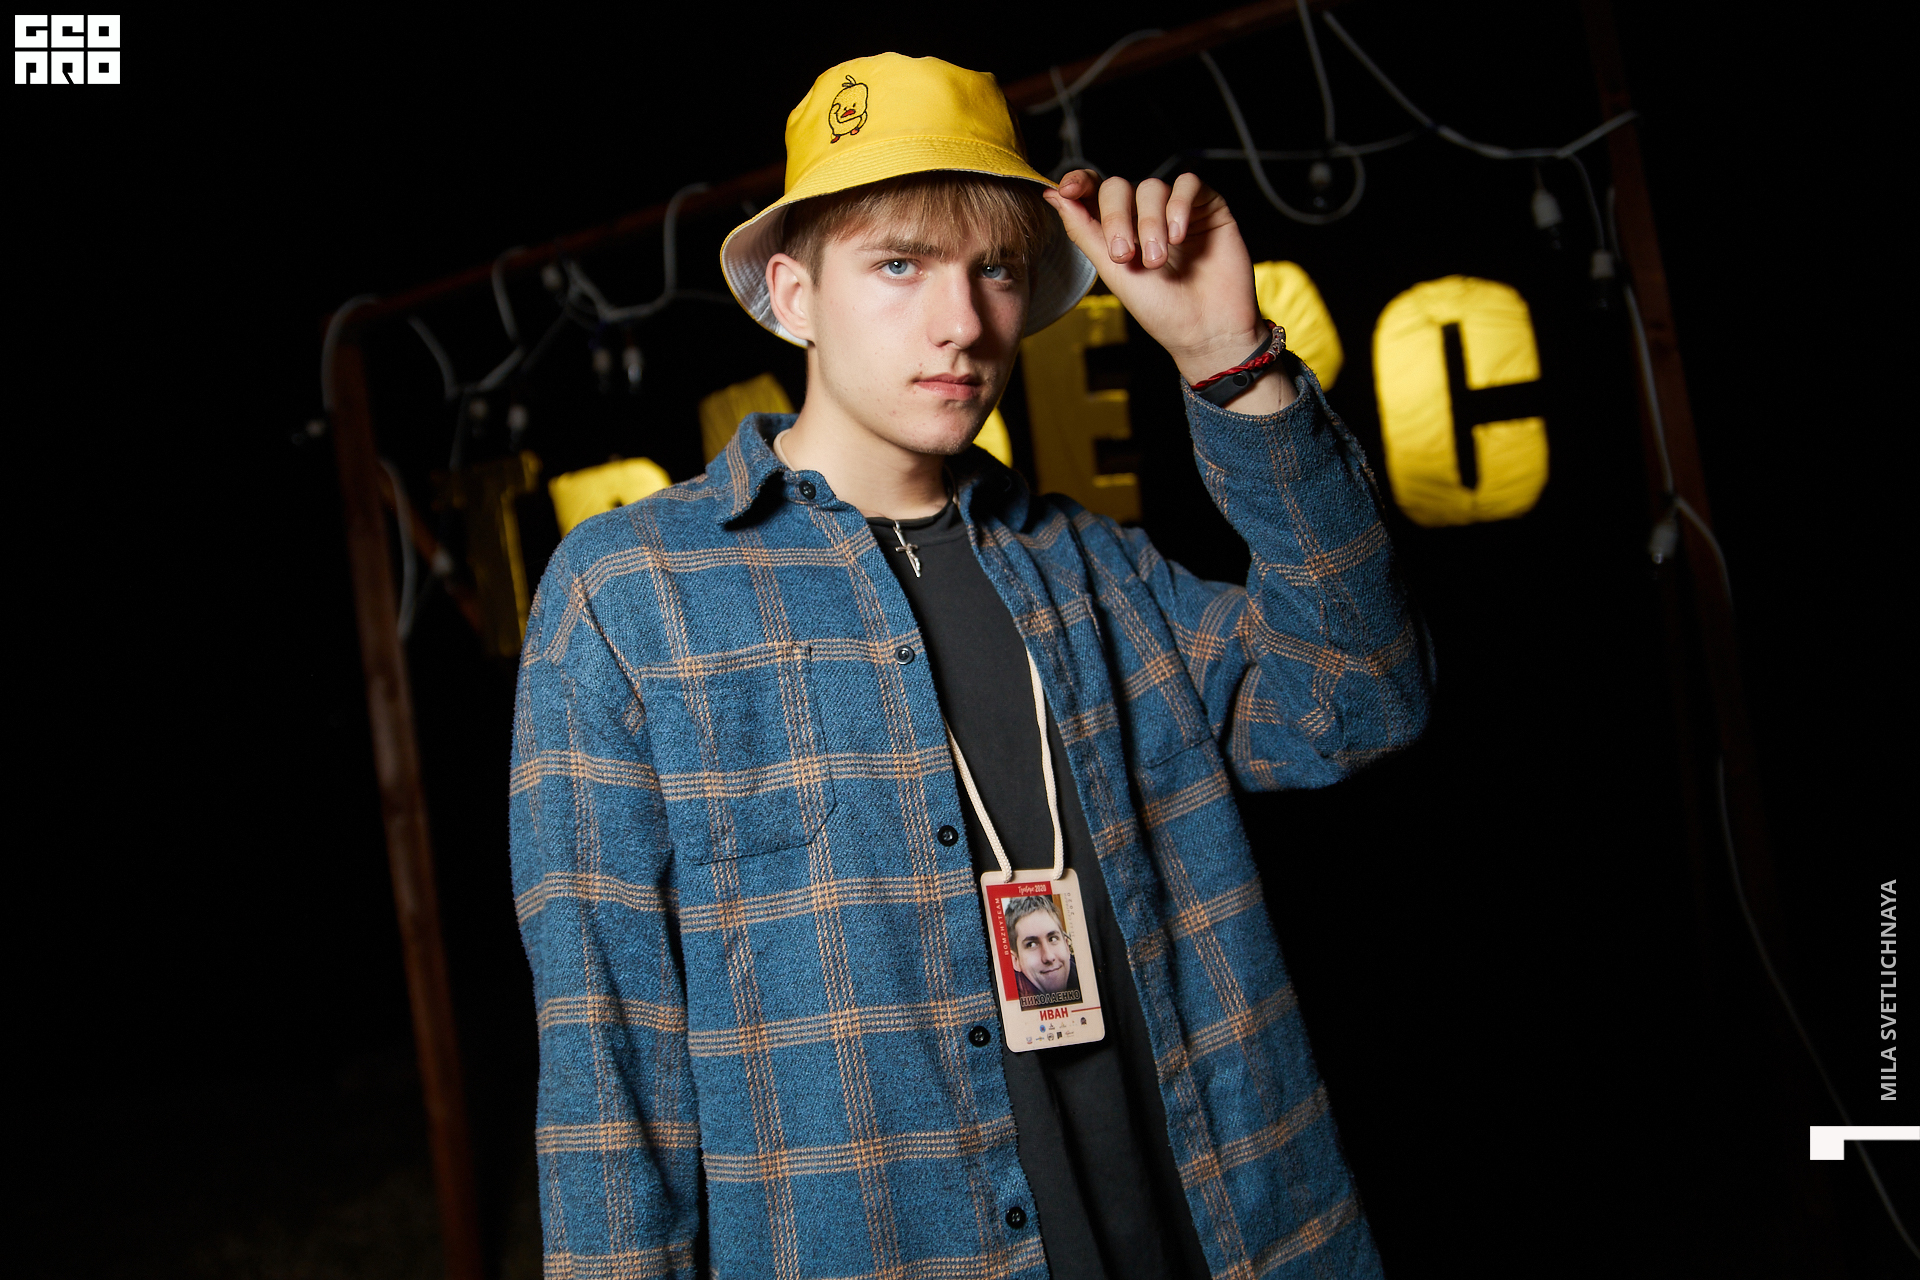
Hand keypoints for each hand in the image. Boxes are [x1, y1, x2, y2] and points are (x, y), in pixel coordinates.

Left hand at [1042, 170, 1274, 395]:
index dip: (1079, 181)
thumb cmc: (1161, 309)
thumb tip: (1052, 194)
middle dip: (1116, 218)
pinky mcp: (1207, 207)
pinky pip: (1189, 184)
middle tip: (1124, 255)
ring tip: (1157, 260)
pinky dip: (1178, 205)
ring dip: (1149, 223)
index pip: (1094, 191)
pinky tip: (1179, 235)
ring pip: (1152, 187)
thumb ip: (1083, 231)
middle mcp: (1144, 215)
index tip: (1067, 190)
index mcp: (1117, 230)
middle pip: (1119, 187)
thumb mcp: (1113, 271)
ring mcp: (1176, 209)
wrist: (1206, 330)